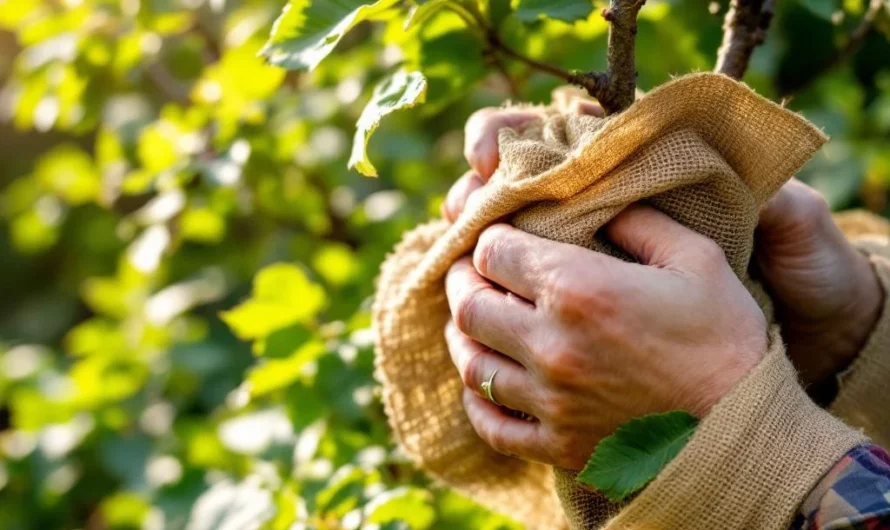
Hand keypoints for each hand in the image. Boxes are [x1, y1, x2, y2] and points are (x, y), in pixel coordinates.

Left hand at [448, 105, 883, 396]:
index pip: (493, 251)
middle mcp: (551, 345)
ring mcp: (549, 401)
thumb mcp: (697, 258)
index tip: (497, 235)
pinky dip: (477, 400)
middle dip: (464, 281)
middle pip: (469, 305)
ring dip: (463, 336)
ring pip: (471, 363)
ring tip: (472, 321)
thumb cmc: (726, 338)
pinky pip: (491, 423)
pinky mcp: (556, 444)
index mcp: (579, 289)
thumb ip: (640, 221)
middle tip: (473, 272)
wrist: (745, 430)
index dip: (489, 237)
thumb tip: (598, 203)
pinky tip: (483, 383)